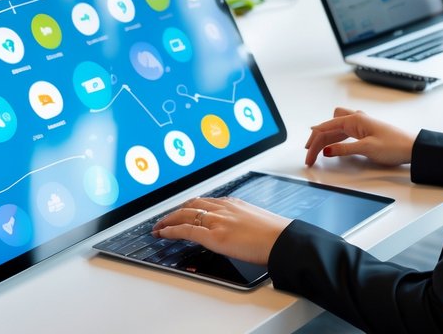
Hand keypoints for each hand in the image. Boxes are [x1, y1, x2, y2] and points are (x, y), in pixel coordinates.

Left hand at [152, 196, 291, 265]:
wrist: (283, 241)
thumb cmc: (276, 235)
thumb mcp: (257, 222)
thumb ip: (244, 223)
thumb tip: (241, 232)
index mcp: (235, 203)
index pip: (206, 202)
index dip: (190, 206)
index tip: (183, 210)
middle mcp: (224, 208)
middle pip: (191, 204)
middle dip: (175, 211)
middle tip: (164, 218)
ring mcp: (218, 220)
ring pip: (185, 214)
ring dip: (168, 219)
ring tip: (159, 227)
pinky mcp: (214, 236)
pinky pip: (186, 230)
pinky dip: (171, 230)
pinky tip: (163, 234)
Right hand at [304, 107, 415, 167]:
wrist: (412, 147)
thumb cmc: (394, 144)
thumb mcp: (367, 148)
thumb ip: (344, 149)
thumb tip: (326, 150)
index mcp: (354, 119)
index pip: (325, 129)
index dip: (314, 143)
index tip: (308, 156)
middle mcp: (355, 119)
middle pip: (327, 127)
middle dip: (316, 140)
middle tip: (310, 156)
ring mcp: (360, 124)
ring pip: (334, 128)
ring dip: (324, 138)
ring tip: (317, 151)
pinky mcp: (364, 131)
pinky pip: (343, 132)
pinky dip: (334, 138)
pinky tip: (332, 146)